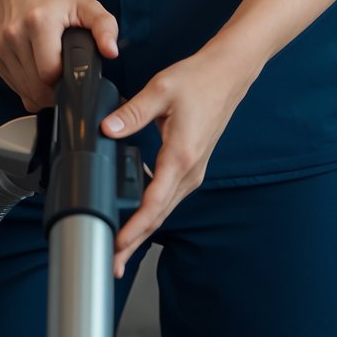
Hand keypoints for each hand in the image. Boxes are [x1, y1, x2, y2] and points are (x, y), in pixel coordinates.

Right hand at [0, 0, 117, 111]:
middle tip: (66, 78)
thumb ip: (104, 26)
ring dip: (41, 91)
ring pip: (25, 91)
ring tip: (52, 72)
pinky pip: (14, 87)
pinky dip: (28, 86)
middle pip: (36, 87)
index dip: (66, 80)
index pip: (50, 73)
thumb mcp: (85, 4)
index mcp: (39, 22)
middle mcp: (14, 34)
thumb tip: (111, 51)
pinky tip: (37, 70)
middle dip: (55, 91)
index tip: (74, 74)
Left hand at [101, 48, 257, 276]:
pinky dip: (151, 211)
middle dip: (135, 241)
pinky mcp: (191, 166)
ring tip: (120, 247)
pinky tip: (136, 216)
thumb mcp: (161, 89)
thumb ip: (133, 113)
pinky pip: (168, 196)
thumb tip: (107, 128)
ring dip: (143, 230)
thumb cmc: (200, 79)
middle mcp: (190, 171)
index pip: (154, 202)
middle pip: (158, 216)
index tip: (118, 244)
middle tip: (113, 263)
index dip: (135, 228)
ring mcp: (193, 171)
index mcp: (182, 156)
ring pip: (164, 209)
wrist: (230, 72)